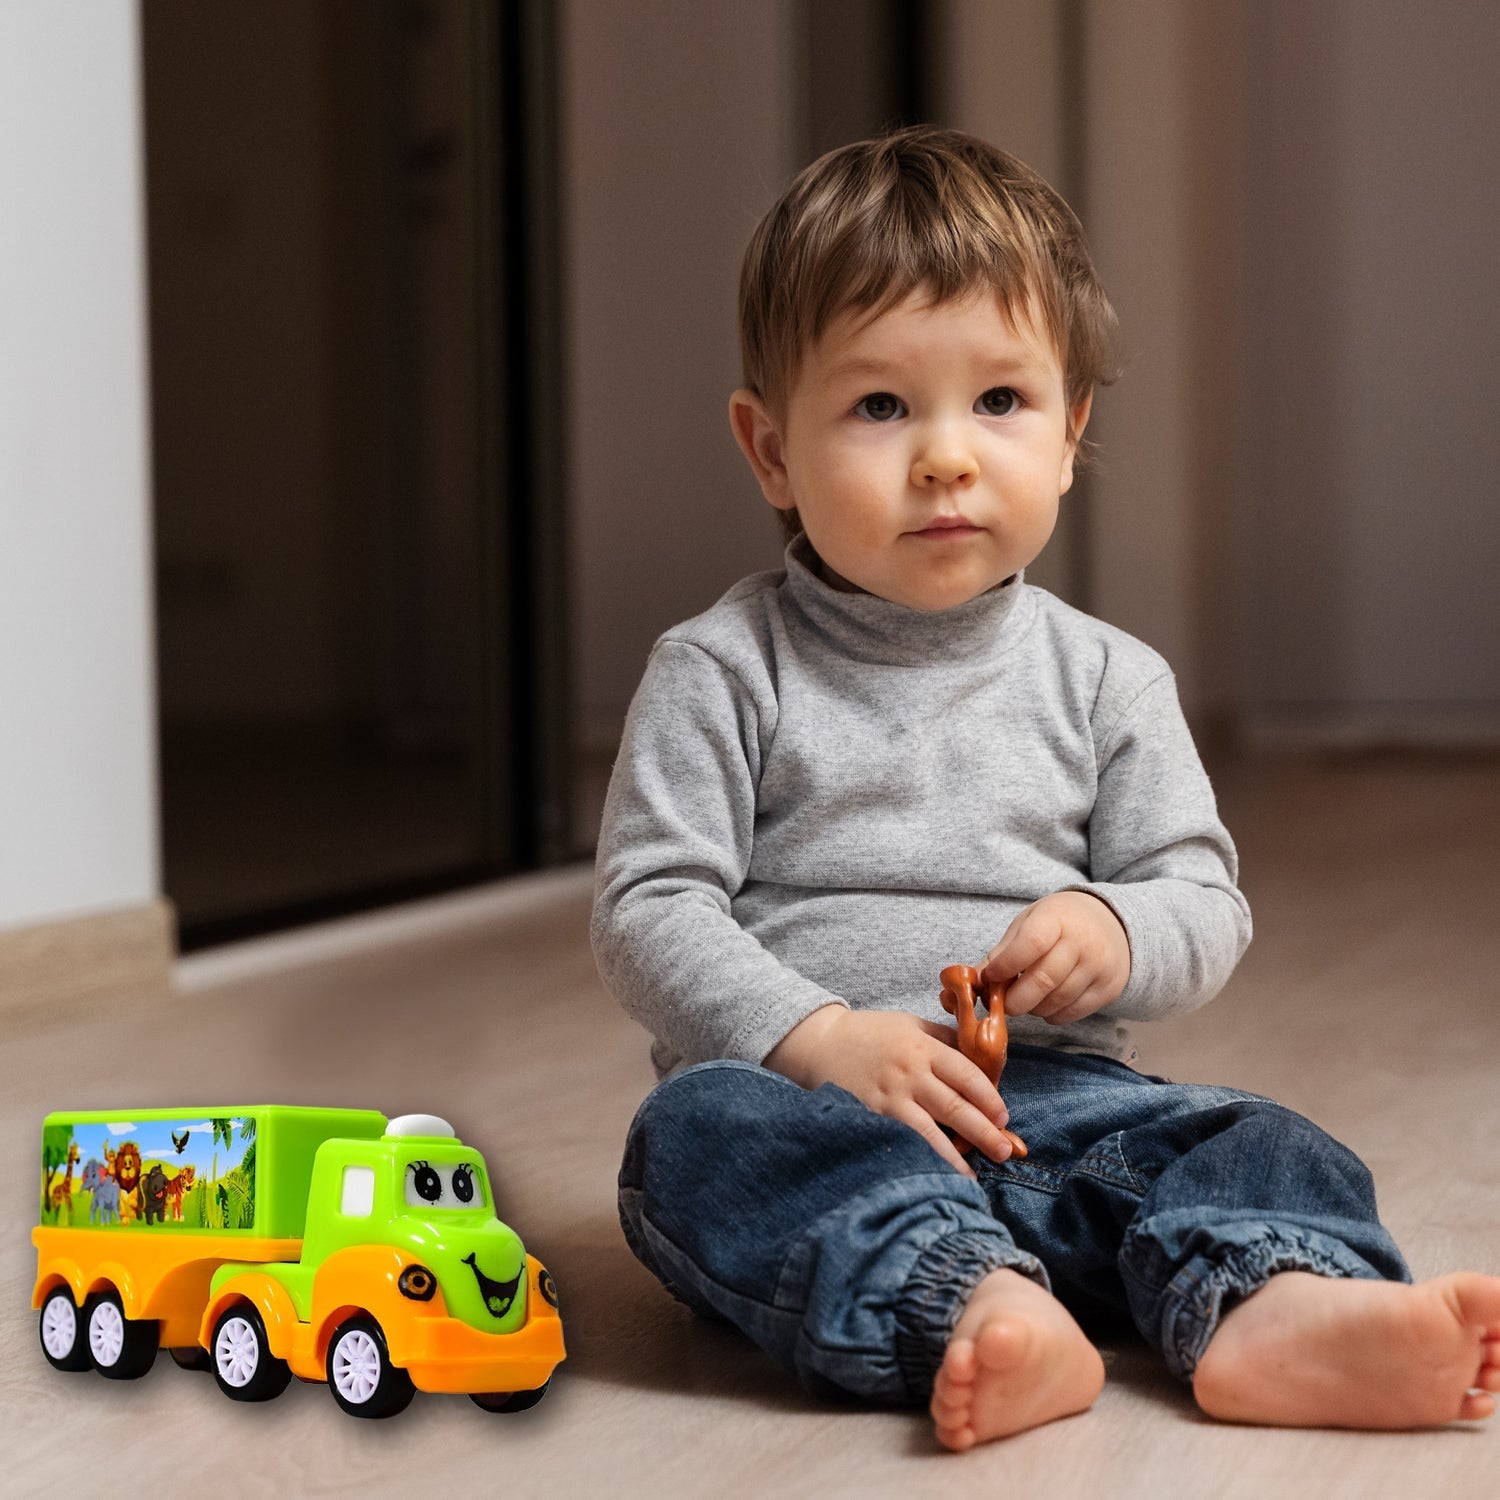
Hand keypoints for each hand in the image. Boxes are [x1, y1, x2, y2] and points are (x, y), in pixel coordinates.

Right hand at [763, 1005, 1013, 1175]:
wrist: (823, 1043)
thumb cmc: (871, 1032)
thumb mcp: (911, 1024)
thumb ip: (944, 1039)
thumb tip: (981, 1058)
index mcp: (923, 1047)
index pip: (967, 1074)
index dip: (989, 1097)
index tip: (1004, 1116)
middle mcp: (910, 1073)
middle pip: (956, 1106)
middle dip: (986, 1130)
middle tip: (1007, 1149)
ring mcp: (891, 1097)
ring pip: (933, 1130)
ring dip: (961, 1153)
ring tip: (981, 1170)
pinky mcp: (874, 1116)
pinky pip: (908, 1141)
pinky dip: (927, 1158)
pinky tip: (942, 1173)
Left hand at [983, 891, 1130, 1025]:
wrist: (1111, 924)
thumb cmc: (1060, 923)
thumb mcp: (1030, 922)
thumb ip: (1003, 950)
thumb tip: (975, 980)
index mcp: (1057, 918)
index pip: (1031, 943)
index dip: (1006, 965)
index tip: (991, 977)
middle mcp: (1083, 942)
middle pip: (1043, 980)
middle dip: (1014, 999)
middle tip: (1001, 1002)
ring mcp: (1099, 967)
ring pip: (1056, 1001)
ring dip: (1032, 1008)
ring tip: (1024, 998)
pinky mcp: (1108, 989)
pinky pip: (1071, 1014)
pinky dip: (1050, 1014)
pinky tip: (1045, 1002)